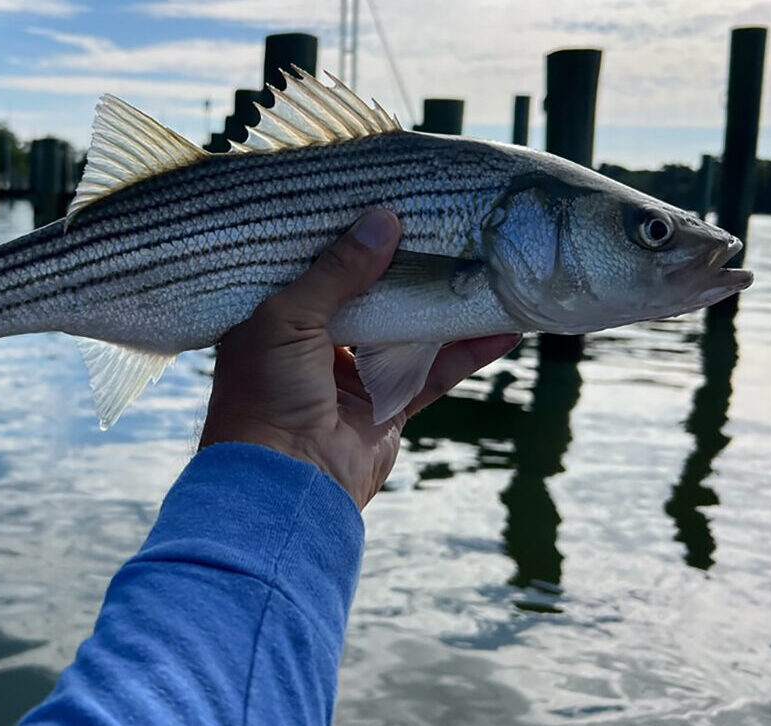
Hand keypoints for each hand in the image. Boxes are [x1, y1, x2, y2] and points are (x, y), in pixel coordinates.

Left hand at [199, 209, 520, 509]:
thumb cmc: (267, 393)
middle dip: (405, 265)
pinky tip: (504, 327)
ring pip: (409, 329)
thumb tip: (384, 221)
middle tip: (443, 224)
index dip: (347, 235)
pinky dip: (468, 351)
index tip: (384, 198)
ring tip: (484, 266)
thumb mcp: (287, 318)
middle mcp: (314, 342)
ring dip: (445, 304)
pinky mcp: (389, 406)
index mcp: (274, 317)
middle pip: (370, 293)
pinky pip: (434, 371)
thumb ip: (337, 271)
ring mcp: (355, 375)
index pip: (315, 264)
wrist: (284, 482)